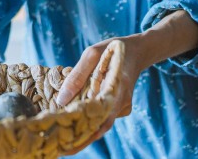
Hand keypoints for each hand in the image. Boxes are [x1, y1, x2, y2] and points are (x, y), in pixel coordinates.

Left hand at [54, 37, 146, 154]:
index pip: (101, 117)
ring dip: (83, 131)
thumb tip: (61, 100)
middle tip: (60, 150)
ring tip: (61, 142)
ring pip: (101, 124)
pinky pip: (103, 118)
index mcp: (118, 88)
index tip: (68, 143)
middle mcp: (122, 103)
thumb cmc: (113, 49)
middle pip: (100, 127)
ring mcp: (122, 108)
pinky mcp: (118, 109)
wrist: (137, 51)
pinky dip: (89, 122)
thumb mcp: (92, 54)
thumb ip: (77, 75)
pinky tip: (72, 126)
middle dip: (81, 140)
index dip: (85, 132)